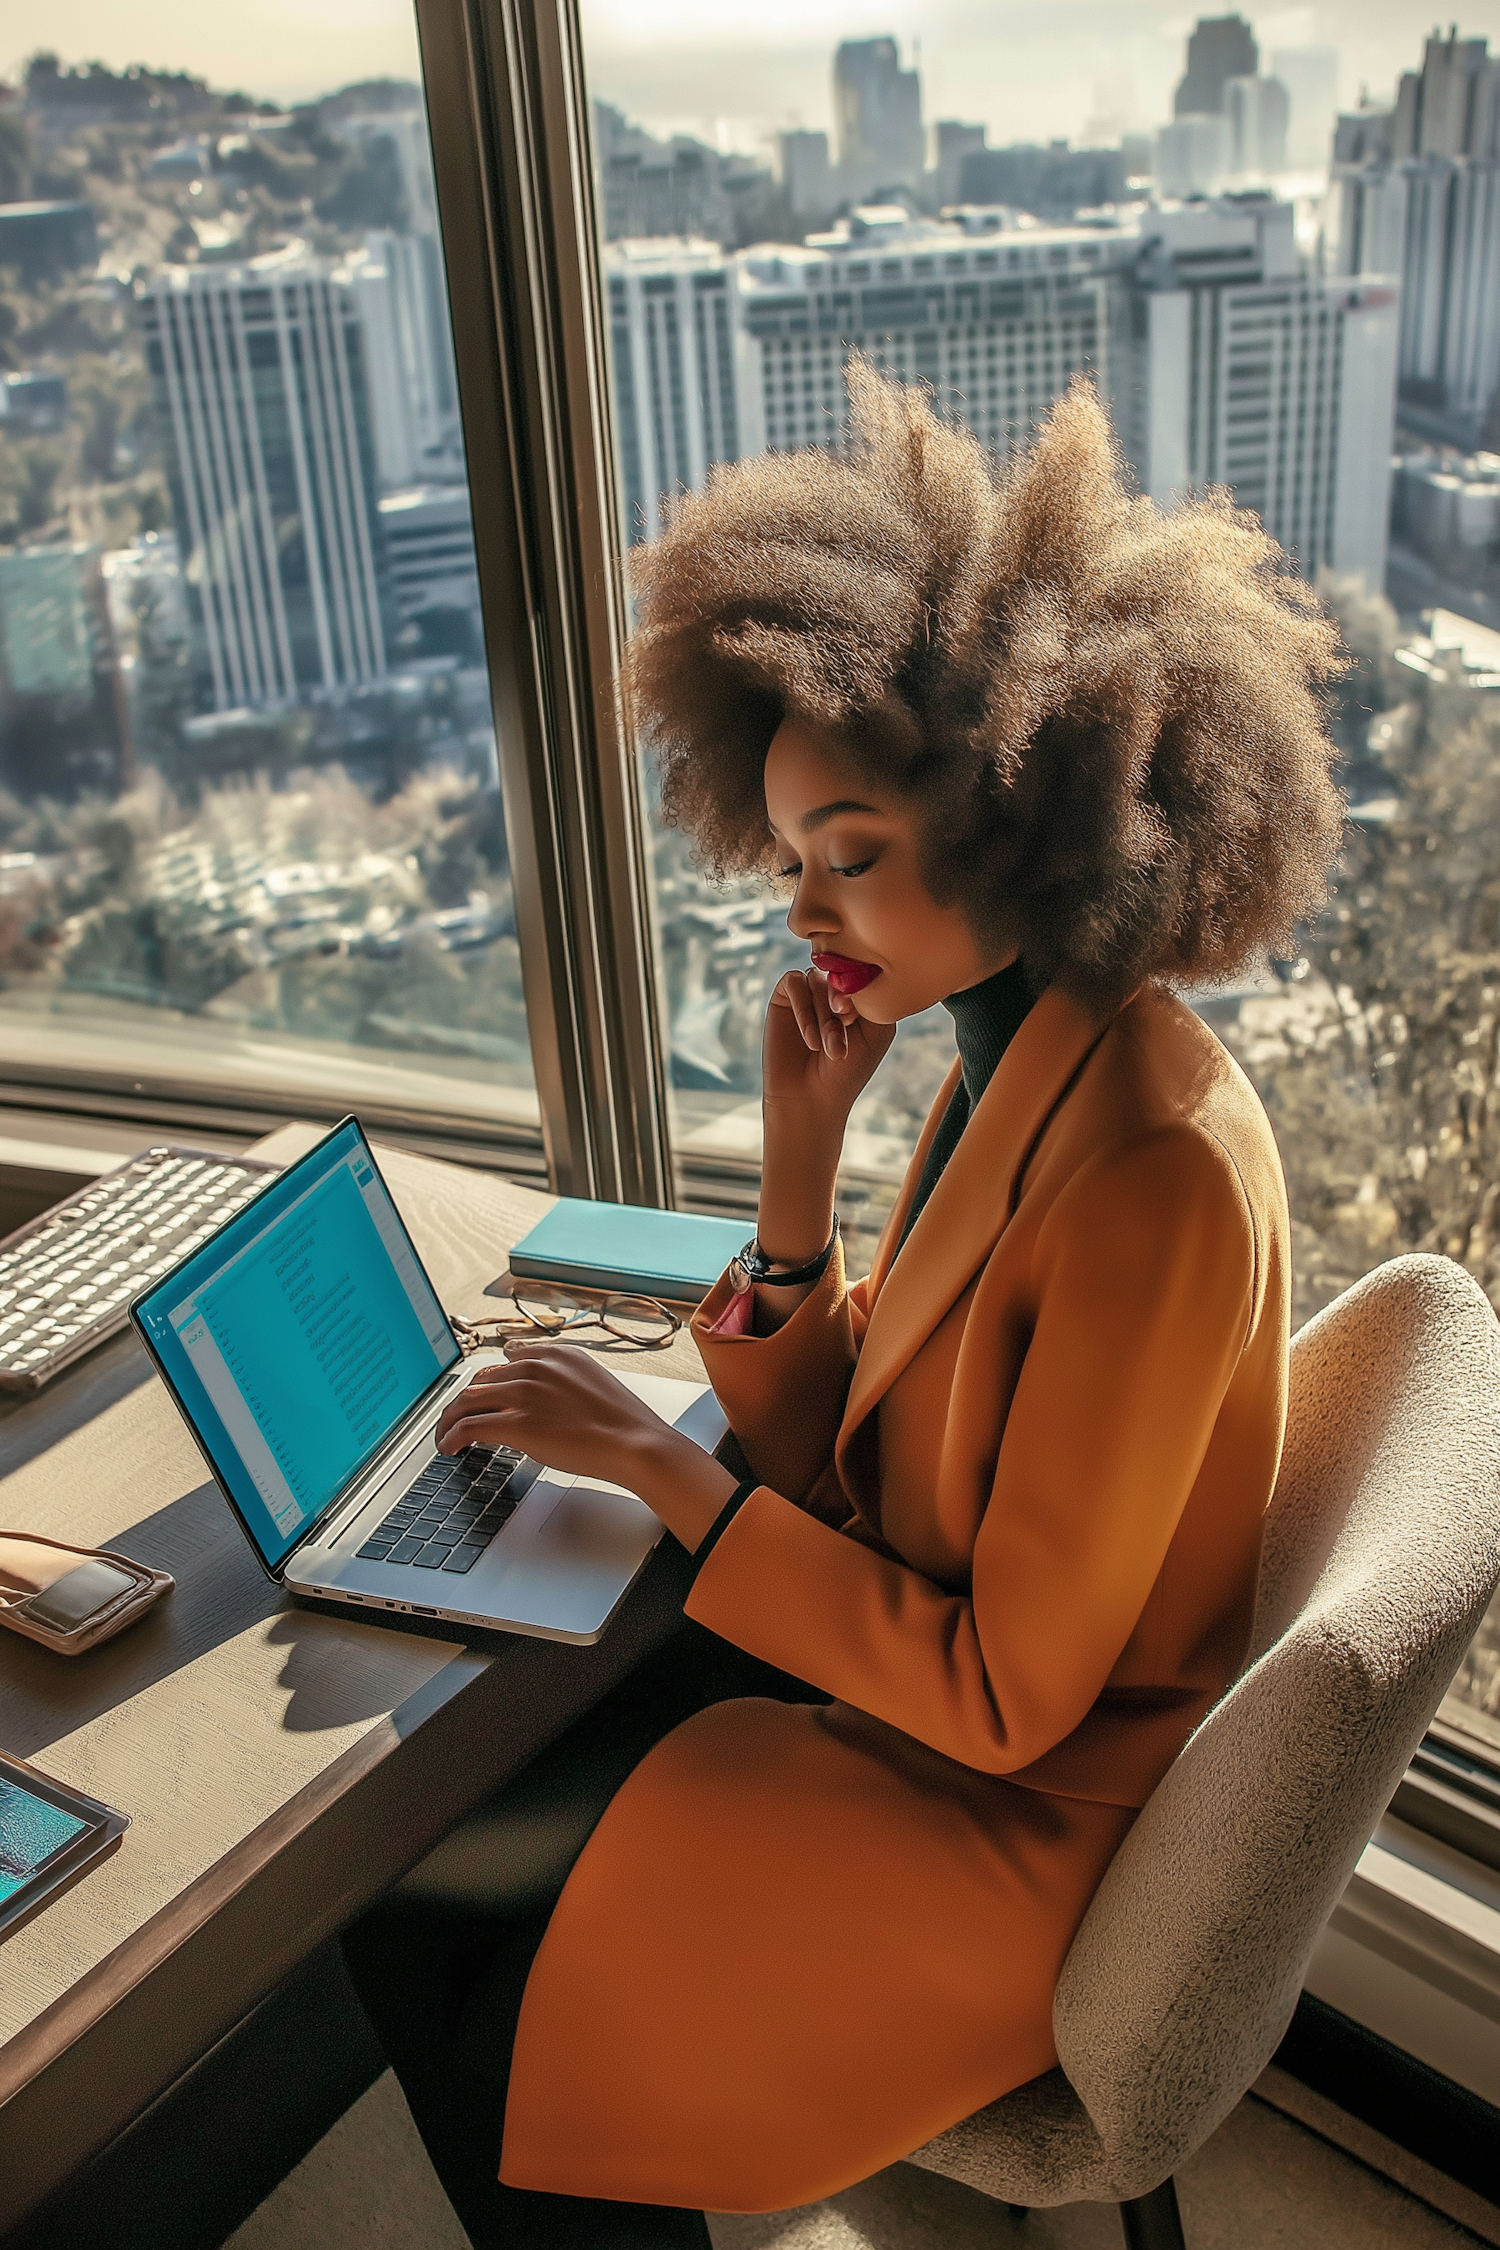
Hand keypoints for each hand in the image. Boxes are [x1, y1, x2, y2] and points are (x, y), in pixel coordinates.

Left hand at [434, 1344, 735, 1549]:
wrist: (636, 1442)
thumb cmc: (624, 1423)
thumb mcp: (593, 1384)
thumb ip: (564, 1382)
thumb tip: (546, 1399)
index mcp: (558, 1354)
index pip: (508, 1358)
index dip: (491, 1379)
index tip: (484, 1392)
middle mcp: (537, 1367)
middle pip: (482, 1378)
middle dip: (466, 1398)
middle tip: (458, 1416)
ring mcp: (525, 1394)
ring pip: (468, 1399)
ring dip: (451, 1418)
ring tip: (445, 1435)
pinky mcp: (517, 1424)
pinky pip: (469, 1426)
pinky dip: (452, 1436)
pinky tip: (449, 1447)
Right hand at [763, 966, 895, 1129]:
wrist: (812, 1098)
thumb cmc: (848, 1070)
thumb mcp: (876, 1031)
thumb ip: (872, 993)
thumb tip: (850, 967)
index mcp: (862, 992)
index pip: (865, 966)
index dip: (862, 983)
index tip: (859, 1016)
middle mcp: (836, 988)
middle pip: (840, 970)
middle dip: (843, 1001)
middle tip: (845, 1027)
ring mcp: (810, 991)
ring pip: (819, 978)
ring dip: (825, 1013)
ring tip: (830, 1047)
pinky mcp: (784, 997)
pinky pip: (794, 982)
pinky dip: (804, 1010)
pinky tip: (811, 1040)